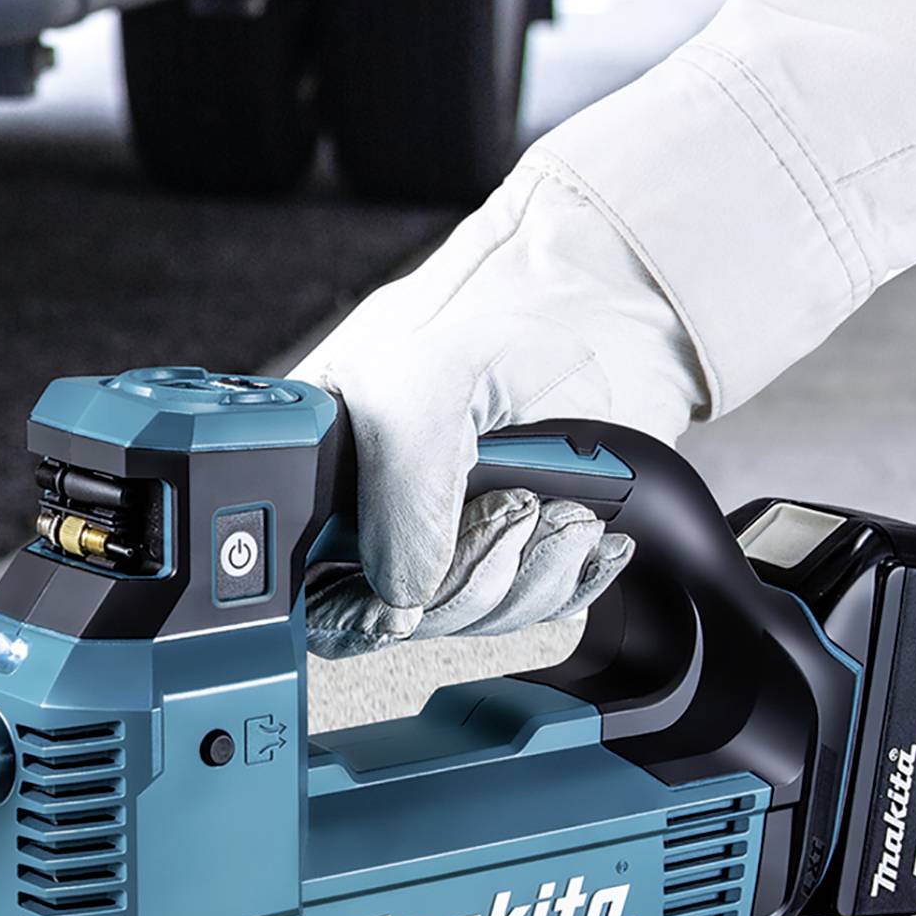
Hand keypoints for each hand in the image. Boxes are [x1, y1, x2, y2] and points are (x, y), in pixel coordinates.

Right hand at [290, 166, 705, 655]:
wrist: (609, 297)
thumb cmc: (502, 309)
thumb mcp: (417, 393)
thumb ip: (395, 499)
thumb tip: (399, 591)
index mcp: (322, 462)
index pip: (306, 580)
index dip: (351, 610)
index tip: (398, 606)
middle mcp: (380, 505)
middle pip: (399, 613)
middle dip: (469, 582)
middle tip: (508, 510)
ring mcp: (452, 528)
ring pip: (472, 617)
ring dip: (528, 574)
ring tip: (555, 504)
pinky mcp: (519, 543)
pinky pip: (535, 608)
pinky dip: (570, 579)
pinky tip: (582, 529)